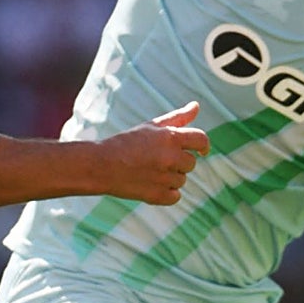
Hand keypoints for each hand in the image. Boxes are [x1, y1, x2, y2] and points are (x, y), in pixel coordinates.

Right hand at [96, 101, 210, 204]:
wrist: (101, 165)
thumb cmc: (126, 143)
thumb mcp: (151, 126)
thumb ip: (177, 117)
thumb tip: (196, 106)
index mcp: (170, 137)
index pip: (201, 140)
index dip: (203, 145)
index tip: (201, 150)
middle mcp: (170, 157)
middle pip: (191, 163)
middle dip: (179, 161)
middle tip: (157, 159)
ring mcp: (164, 178)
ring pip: (182, 180)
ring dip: (171, 177)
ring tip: (149, 171)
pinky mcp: (157, 196)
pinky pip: (175, 196)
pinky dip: (166, 193)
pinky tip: (151, 184)